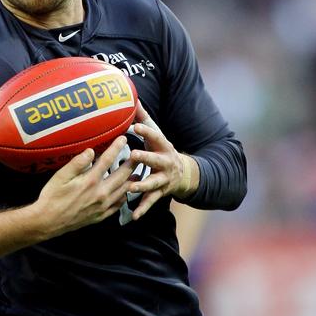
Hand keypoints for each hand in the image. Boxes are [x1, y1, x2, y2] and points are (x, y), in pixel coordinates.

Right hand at [34, 135, 136, 234]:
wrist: (48, 222)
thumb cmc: (52, 197)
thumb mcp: (60, 176)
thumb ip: (77, 163)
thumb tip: (91, 150)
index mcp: (91, 181)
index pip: (108, 160)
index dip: (117, 147)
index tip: (123, 138)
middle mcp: (101, 193)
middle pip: (122, 175)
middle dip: (132, 163)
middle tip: (139, 154)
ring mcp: (103, 206)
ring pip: (124, 190)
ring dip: (132, 180)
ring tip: (137, 172)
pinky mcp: (101, 215)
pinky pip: (118, 205)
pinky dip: (125, 196)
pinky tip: (126, 192)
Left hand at [128, 102, 197, 219]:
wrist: (184, 174)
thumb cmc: (162, 150)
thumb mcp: (156, 135)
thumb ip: (143, 119)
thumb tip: (132, 99)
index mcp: (163, 146)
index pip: (155, 136)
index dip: (146, 130)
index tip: (134, 126)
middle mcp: (166, 162)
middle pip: (155, 159)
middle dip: (145, 157)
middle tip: (133, 154)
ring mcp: (164, 179)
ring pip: (153, 183)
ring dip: (142, 185)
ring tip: (132, 187)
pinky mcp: (161, 193)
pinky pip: (150, 202)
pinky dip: (142, 209)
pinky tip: (133, 217)